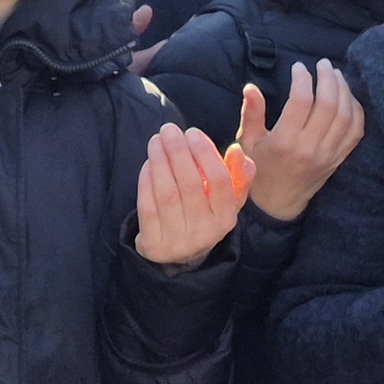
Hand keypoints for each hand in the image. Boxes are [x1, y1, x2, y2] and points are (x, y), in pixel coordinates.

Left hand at [133, 122, 251, 267]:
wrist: (179, 254)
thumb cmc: (204, 214)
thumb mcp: (226, 200)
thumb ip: (237, 176)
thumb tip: (237, 151)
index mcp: (225, 219)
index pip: (220, 181)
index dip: (205, 152)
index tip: (192, 132)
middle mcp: (204, 233)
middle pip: (190, 184)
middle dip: (178, 151)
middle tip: (169, 129)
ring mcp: (177, 241)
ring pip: (166, 193)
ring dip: (159, 161)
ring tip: (156, 140)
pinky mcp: (154, 244)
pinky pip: (147, 206)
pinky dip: (146, 181)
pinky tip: (148, 163)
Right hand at [234, 62, 364, 222]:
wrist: (278, 204)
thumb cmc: (259, 170)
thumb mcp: (248, 142)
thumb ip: (251, 113)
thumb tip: (251, 87)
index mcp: (285, 142)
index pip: (301, 102)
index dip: (302, 79)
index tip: (298, 68)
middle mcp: (309, 148)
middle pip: (328, 105)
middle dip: (327, 78)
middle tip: (322, 64)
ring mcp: (328, 154)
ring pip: (345, 115)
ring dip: (343, 89)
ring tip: (335, 74)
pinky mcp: (338, 159)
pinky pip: (356, 130)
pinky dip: (355, 109)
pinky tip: (347, 96)